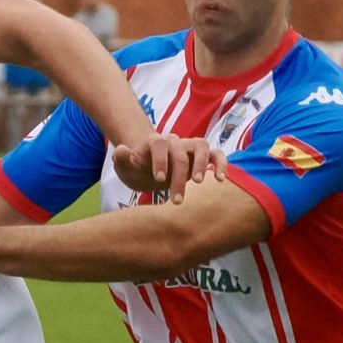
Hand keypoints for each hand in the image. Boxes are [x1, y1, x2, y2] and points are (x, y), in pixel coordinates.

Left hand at [111, 132, 226, 200]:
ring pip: (202, 145)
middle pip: (180, 152)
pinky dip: (221, 163)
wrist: (148, 169)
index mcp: (154, 142)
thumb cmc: (136, 169)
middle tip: (176, 200)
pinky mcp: (201, 157)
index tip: (159, 180)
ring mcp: (188, 147)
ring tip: (198, 183)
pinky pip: (216, 154)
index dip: (160, 160)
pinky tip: (220, 179)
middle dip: (179, 175)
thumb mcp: (125, 168)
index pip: (159, 143)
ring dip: (201, 164)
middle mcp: (174, 142)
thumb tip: (121, 150)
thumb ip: (121, 159)